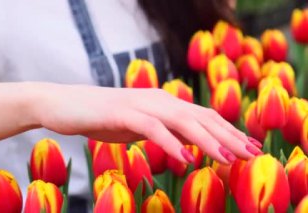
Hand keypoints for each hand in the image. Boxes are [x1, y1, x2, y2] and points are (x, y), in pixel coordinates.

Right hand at [32, 83, 261, 163]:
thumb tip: (187, 148)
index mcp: (163, 103)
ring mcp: (140, 104)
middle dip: (228, 135)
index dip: (228, 130)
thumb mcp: (139, 127)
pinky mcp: (122, 112)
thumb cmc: (102, 118)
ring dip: (207, 139)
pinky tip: (186, 158)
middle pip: (200, 116)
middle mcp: (157, 99)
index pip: (203, 116)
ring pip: (182, 120)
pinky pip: (152, 128)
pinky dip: (170, 142)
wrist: (65, 105)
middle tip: (252, 153)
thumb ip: (163, 133)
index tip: (248, 147)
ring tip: (228, 157)